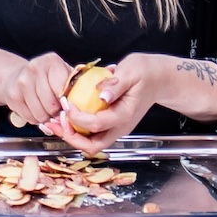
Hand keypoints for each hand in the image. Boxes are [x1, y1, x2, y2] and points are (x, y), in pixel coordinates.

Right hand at [0, 51, 78, 135]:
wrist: (19, 75)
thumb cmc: (47, 78)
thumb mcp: (64, 75)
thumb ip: (76, 86)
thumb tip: (89, 102)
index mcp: (52, 61)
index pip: (63, 89)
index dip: (67, 103)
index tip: (67, 106)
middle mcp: (35, 68)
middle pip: (51, 104)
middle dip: (56, 112)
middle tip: (57, 110)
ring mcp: (22, 80)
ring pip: (40, 114)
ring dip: (46, 118)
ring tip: (46, 110)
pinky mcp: (12, 94)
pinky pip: (29, 117)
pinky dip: (35, 119)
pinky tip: (35, 110)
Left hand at [56, 53, 201, 145]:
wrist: (160, 79)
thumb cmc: (147, 73)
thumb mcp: (132, 71)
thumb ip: (116, 84)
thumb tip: (101, 95)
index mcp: (125, 115)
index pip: (97, 124)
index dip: (77, 117)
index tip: (66, 103)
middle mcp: (120, 127)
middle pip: (92, 145)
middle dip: (71, 136)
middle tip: (56, 121)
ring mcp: (116, 128)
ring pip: (91, 144)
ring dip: (71, 135)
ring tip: (57, 121)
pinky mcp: (111, 124)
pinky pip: (92, 134)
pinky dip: (77, 129)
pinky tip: (66, 116)